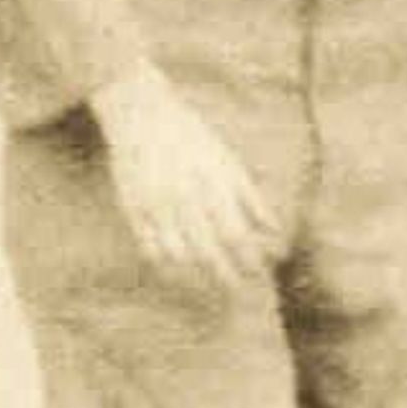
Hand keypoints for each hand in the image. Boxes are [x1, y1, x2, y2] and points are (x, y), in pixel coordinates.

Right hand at [90, 61, 273, 292]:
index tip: (260, 273)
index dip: (249, 258)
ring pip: (178, 255)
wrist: (141, 117)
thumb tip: (273, 230)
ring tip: (208, 284)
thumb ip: (251, 198)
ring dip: (195, 274)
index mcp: (212, 185)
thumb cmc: (192, 137)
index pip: (237, 234)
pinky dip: (165, 263)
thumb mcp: (228, 163)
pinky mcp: (133, 210)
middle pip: (209, 251)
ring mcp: (156, 207)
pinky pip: (149, 247)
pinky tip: (177, 269)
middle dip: (226, 275)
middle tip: (238, 291)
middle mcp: (185, 200)